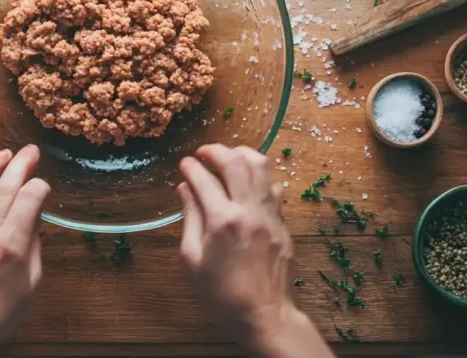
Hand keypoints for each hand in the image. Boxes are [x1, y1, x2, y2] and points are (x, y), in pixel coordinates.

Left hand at [0, 145, 50, 357]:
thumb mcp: (31, 286)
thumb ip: (33, 249)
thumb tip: (32, 222)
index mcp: (12, 248)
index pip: (28, 200)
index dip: (39, 186)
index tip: (43, 184)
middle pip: (4, 189)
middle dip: (20, 164)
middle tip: (30, 151)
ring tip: (2, 154)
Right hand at [178, 145, 332, 357]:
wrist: (263, 315)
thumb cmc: (220, 294)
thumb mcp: (191, 260)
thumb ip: (190, 218)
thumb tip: (185, 188)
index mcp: (223, 221)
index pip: (204, 180)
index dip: (191, 167)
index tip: (184, 164)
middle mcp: (249, 211)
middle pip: (236, 162)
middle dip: (216, 150)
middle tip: (204, 153)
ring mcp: (270, 215)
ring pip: (262, 167)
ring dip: (242, 156)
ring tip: (228, 158)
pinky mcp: (283, 223)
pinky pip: (274, 188)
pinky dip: (259, 178)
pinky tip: (248, 184)